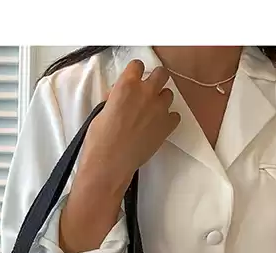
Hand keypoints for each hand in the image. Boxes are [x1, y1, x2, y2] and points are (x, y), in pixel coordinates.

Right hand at [82, 60, 180, 186]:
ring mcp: (159, 109)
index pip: (137, 65)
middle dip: (155, 80)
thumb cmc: (101, 141)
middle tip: (148, 91)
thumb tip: (119, 96)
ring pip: (169, 94)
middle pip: (161, 73)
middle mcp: (146, 93)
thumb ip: (115, 98)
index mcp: (127, 85)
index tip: (135, 78)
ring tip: (151, 113)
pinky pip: (175, 116)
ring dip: (161, 100)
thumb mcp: (101, 111)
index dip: (136, 72)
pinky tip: (158, 126)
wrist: (110, 163)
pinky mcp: (167, 126)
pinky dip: (168, 119)